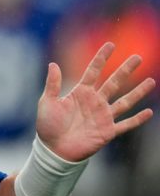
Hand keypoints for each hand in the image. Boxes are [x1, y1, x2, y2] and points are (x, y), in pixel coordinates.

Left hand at [36, 42, 154, 161]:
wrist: (53, 150)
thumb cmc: (48, 126)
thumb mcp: (47, 102)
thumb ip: (52, 84)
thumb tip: (52, 63)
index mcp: (80, 93)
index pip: (93, 71)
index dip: (101, 58)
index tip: (110, 45)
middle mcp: (95, 102)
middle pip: (113, 82)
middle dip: (125, 70)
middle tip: (137, 56)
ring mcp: (103, 116)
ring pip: (124, 101)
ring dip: (137, 92)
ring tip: (151, 81)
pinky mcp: (107, 132)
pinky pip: (126, 124)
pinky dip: (137, 119)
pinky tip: (149, 112)